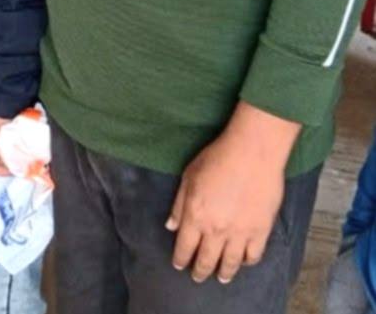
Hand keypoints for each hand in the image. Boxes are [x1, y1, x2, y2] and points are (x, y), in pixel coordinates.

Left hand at [167, 102, 299, 284]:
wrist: (252, 153)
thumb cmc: (216, 159)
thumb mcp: (188, 177)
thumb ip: (179, 204)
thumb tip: (171, 225)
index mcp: (195, 216)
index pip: (185, 246)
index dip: (181, 258)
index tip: (179, 265)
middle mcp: (216, 230)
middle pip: (207, 259)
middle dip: (200, 271)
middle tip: (198, 277)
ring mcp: (240, 233)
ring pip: (231, 262)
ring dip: (225, 272)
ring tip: (221, 278)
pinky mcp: (262, 231)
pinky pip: (254, 255)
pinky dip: (248, 261)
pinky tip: (244, 262)